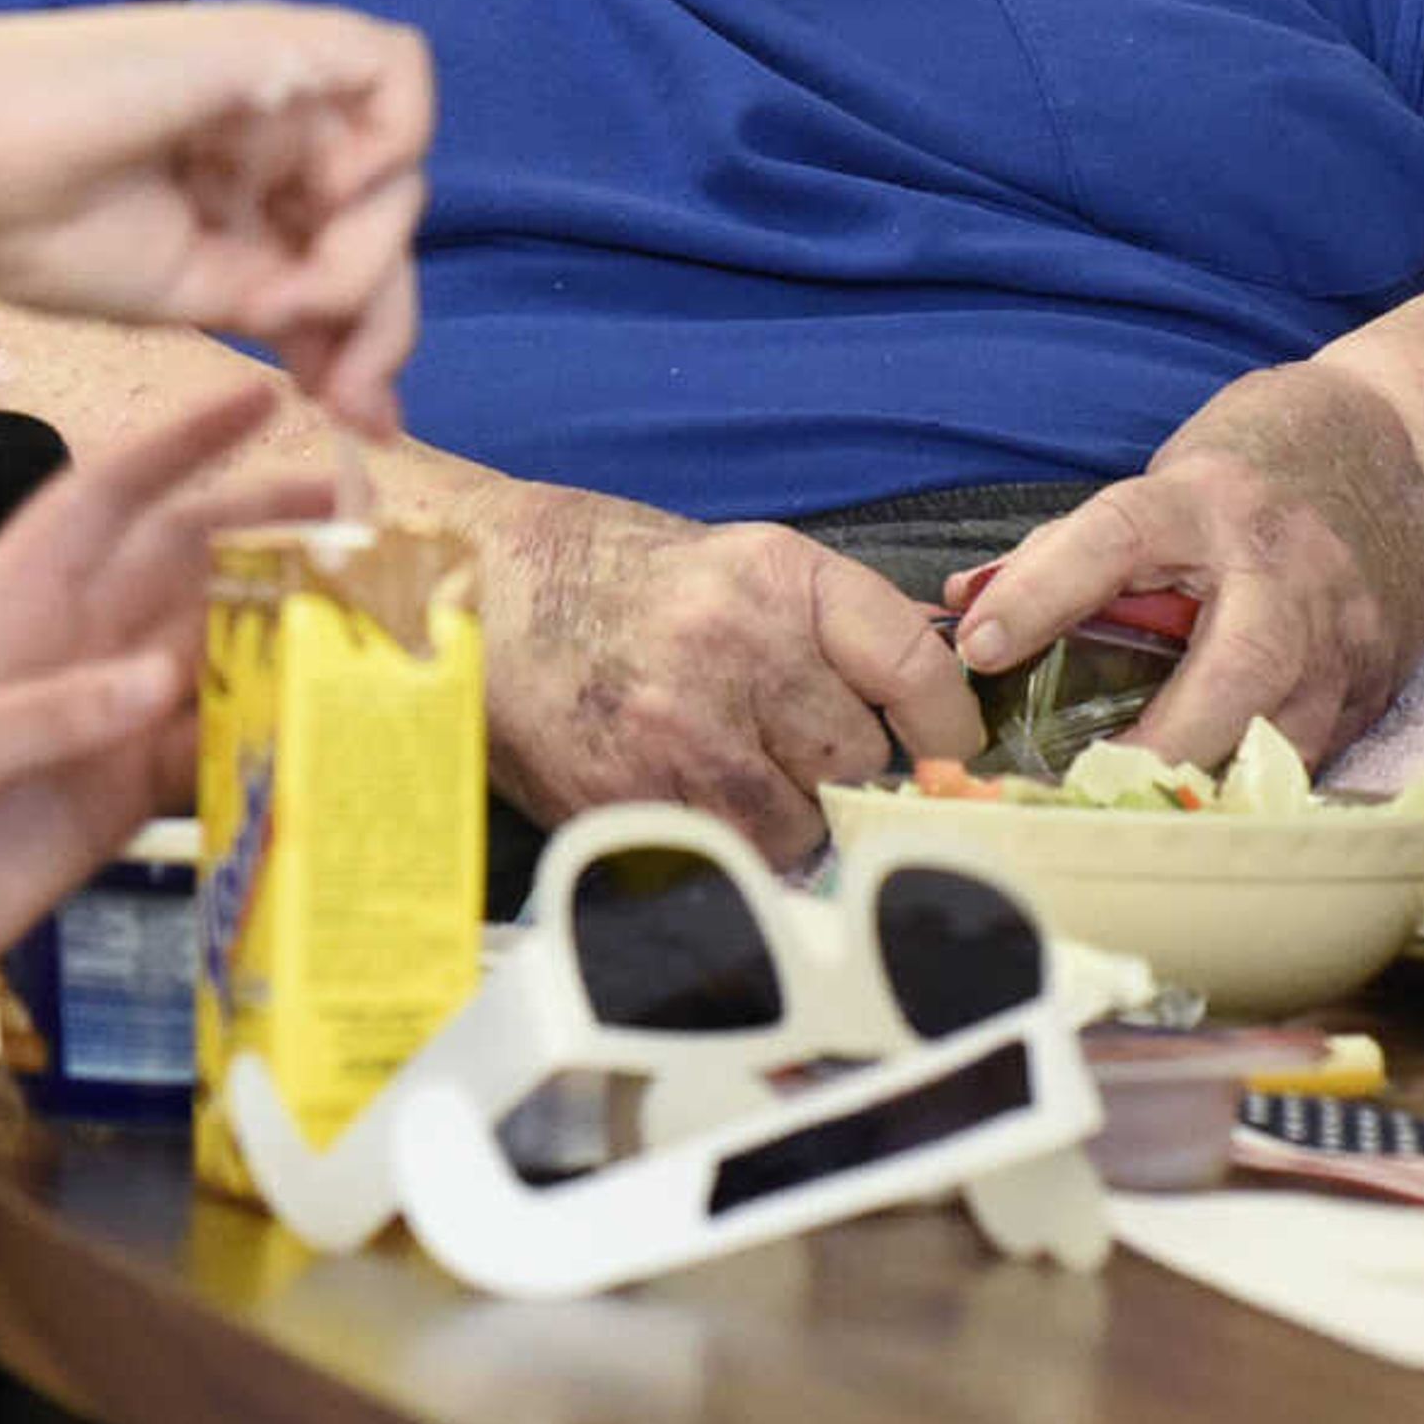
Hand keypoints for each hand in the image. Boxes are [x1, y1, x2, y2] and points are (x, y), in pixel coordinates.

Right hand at [0, 7, 430, 436]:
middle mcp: (264, 131)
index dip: (368, 334)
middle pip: (382, 220)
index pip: (342, 253)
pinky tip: (313, 207)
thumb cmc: (26, 228)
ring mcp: (275, 82)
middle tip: (344, 395)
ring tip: (282, 302)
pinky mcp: (279, 39)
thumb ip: (280, 310)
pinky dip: (386, 153)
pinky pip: (398, 78)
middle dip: (382, 320)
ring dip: (367, 259)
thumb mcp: (183, 296)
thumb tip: (361, 377)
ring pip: (398, 168)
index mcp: (230, 186)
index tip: (357, 417)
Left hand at [0, 379, 326, 1051]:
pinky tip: (315, 729)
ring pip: (205, 654)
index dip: (176, 444)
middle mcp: (61, 651)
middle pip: (176, 565)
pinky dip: (257, 739)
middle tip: (356, 514)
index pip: (101, 498)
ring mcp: (93, 726)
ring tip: (366, 616)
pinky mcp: (112, 804)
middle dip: (261, 529)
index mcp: (3, 607)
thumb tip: (157, 679)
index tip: (254, 399)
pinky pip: (201, 754)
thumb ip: (45, 717)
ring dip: (277, 631)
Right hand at [479, 483, 983, 863]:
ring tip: (725, 774)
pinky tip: (679, 799)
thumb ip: (835, 627)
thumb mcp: (736, 562)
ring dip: (779, 818)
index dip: (946, 725)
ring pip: (796, 829)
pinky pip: (720, 860)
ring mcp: (676, 736)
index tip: (944, 749)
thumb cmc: (612, 577)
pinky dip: (716, 848)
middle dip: (839, 771)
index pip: (914, 668)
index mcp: (773, 580)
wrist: (477, 592)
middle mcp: (733, 652)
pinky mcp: (626, 802)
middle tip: (790, 751)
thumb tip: (936, 698)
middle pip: (857, 764)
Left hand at [947, 363, 1423, 771]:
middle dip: (1168, 736)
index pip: (1114, 539)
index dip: (1040, 592)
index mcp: (1208, 502)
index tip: (977, 647)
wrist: (1420, 455)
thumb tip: (963, 606)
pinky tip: (1200, 816)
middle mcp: (1284, 570)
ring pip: (1287, 733)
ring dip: (1211, 784)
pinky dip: (1252, 788)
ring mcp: (1344, 633)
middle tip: (1090, 784)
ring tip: (1136, 823)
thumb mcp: (1169, 478)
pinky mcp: (1376, 684)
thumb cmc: (1264, 466)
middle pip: (1238, 666)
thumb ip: (1070, 546)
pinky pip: (1310, 754)